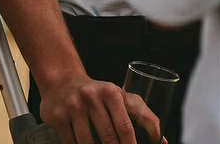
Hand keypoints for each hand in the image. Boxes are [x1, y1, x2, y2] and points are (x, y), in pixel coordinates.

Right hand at [38, 73, 161, 143]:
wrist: (62, 81)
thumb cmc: (97, 93)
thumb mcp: (120, 97)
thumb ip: (143, 116)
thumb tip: (160, 141)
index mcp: (111, 92)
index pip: (125, 126)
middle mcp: (91, 97)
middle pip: (108, 137)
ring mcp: (73, 107)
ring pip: (88, 143)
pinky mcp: (58, 117)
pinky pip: (71, 142)